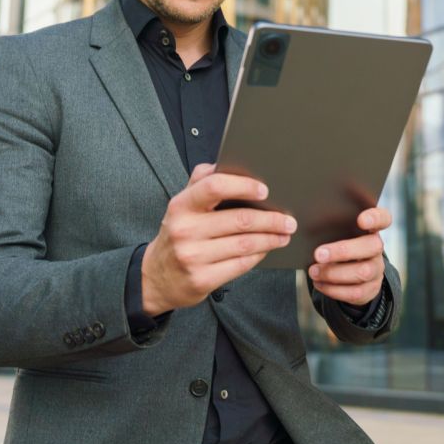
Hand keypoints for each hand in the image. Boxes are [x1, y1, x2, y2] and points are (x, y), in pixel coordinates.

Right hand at [141, 163, 295, 314]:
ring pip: (245, 244)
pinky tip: (266, 250)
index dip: (243, 186)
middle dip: (271, 220)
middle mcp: (185, 230)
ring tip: (284, 234)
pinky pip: (241, 265)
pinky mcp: (202, 280)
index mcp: (181, 206)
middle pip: (240, 220)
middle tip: (288, 220)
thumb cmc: (177, 235)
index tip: (265, 190)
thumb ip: (200, 183)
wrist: (155, 278)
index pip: (214, 186)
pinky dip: (259, 256)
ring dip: (271, 239)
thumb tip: (224, 164)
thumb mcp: (181, 207)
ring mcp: (193, 257)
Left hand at [308, 207, 389, 305]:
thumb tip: (302, 228)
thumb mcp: (336, 235)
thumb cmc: (337, 246)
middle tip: (318, 254)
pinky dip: (334, 289)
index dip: (375, 218)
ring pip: (363, 272)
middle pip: (371, 246)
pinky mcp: (371, 289)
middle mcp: (377, 248)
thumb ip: (328, 228)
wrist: (349, 274)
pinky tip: (319, 284)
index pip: (383, 218)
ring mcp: (377, 270)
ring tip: (313, 272)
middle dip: (343, 251)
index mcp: (370, 229)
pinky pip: (356, 292)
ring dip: (334, 273)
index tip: (361, 220)